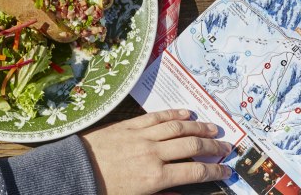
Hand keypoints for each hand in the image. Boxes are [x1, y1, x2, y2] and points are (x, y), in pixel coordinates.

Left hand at [80, 109, 232, 194]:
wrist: (75, 171)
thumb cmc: (103, 189)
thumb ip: (162, 194)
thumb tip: (181, 192)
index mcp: (155, 178)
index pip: (194, 173)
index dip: (214, 171)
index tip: (226, 170)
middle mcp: (153, 155)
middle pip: (192, 148)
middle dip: (213, 148)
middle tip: (226, 147)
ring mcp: (142, 137)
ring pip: (178, 128)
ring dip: (199, 128)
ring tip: (213, 129)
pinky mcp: (129, 125)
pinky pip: (157, 117)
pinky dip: (174, 114)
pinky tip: (187, 114)